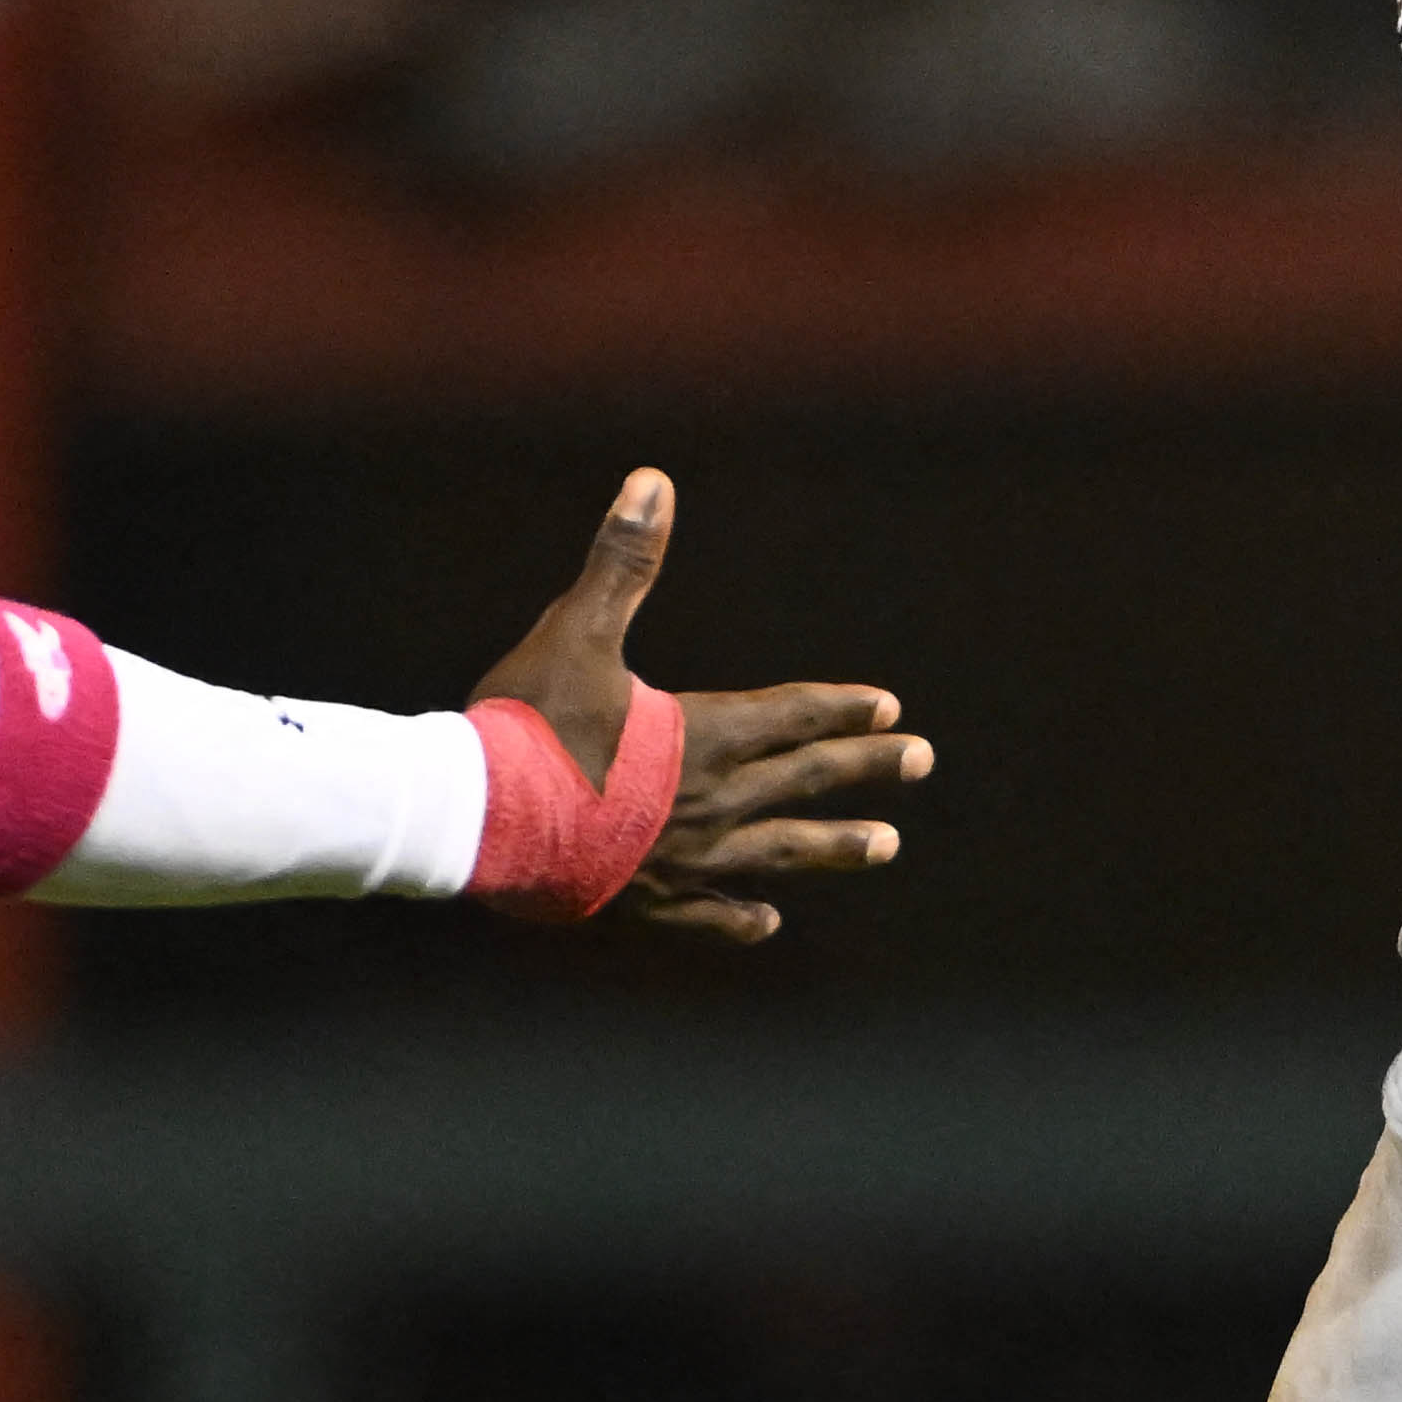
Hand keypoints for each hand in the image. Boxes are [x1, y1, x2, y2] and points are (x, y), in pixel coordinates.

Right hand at [467, 469, 926, 944]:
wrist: (477, 817)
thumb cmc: (525, 720)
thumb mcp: (576, 629)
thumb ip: (622, 561)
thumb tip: (653, 480)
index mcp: (701, 733)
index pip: (792, 716)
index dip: (841, 708)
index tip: (889, 707)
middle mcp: (709, 798)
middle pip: (805, 779)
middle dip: (867, 765)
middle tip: (924, 759)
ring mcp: (683, 857)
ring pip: (780, 851)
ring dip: (834, 845)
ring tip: (887, 844)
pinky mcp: (646, 900)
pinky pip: (710, 914)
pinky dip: (741, 918)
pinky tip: (768, 922)